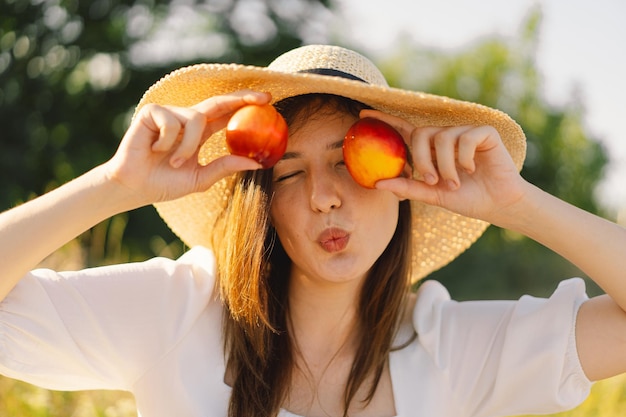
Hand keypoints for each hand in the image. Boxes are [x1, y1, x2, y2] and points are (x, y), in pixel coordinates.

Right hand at [103, 90, 269, 207]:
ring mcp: (170, 114)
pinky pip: (172, 122)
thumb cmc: (165, 184)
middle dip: (241, 98)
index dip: (245, 106)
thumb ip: (225, 168)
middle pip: (218, 102)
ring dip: (187, 146)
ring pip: (195, 119)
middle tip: (263, 99)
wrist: (133, 187)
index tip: (269, 102)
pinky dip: (167, 141)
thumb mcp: (201, 178)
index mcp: (200, 133)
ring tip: (174, 161)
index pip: (227, 115)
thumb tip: (256, 163)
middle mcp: (187, 120)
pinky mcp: (152, 112)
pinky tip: (154, 150)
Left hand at [362, 109, 528, 223]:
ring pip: (442, 138)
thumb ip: (407, 187)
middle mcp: (445, 137)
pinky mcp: (484, 132)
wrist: (498, 204)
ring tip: (455, 182)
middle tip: (432, 180)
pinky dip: (465, 157)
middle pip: (421, 134)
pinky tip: (472, 168)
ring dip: (446, 165)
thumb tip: (378, 183)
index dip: (385, 121)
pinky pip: (465, 137)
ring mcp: (464, 132)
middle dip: (422, 160)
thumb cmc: (466, 198)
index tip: (362, 115)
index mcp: (430, 150)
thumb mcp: (433, 195)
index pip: (404, 129)